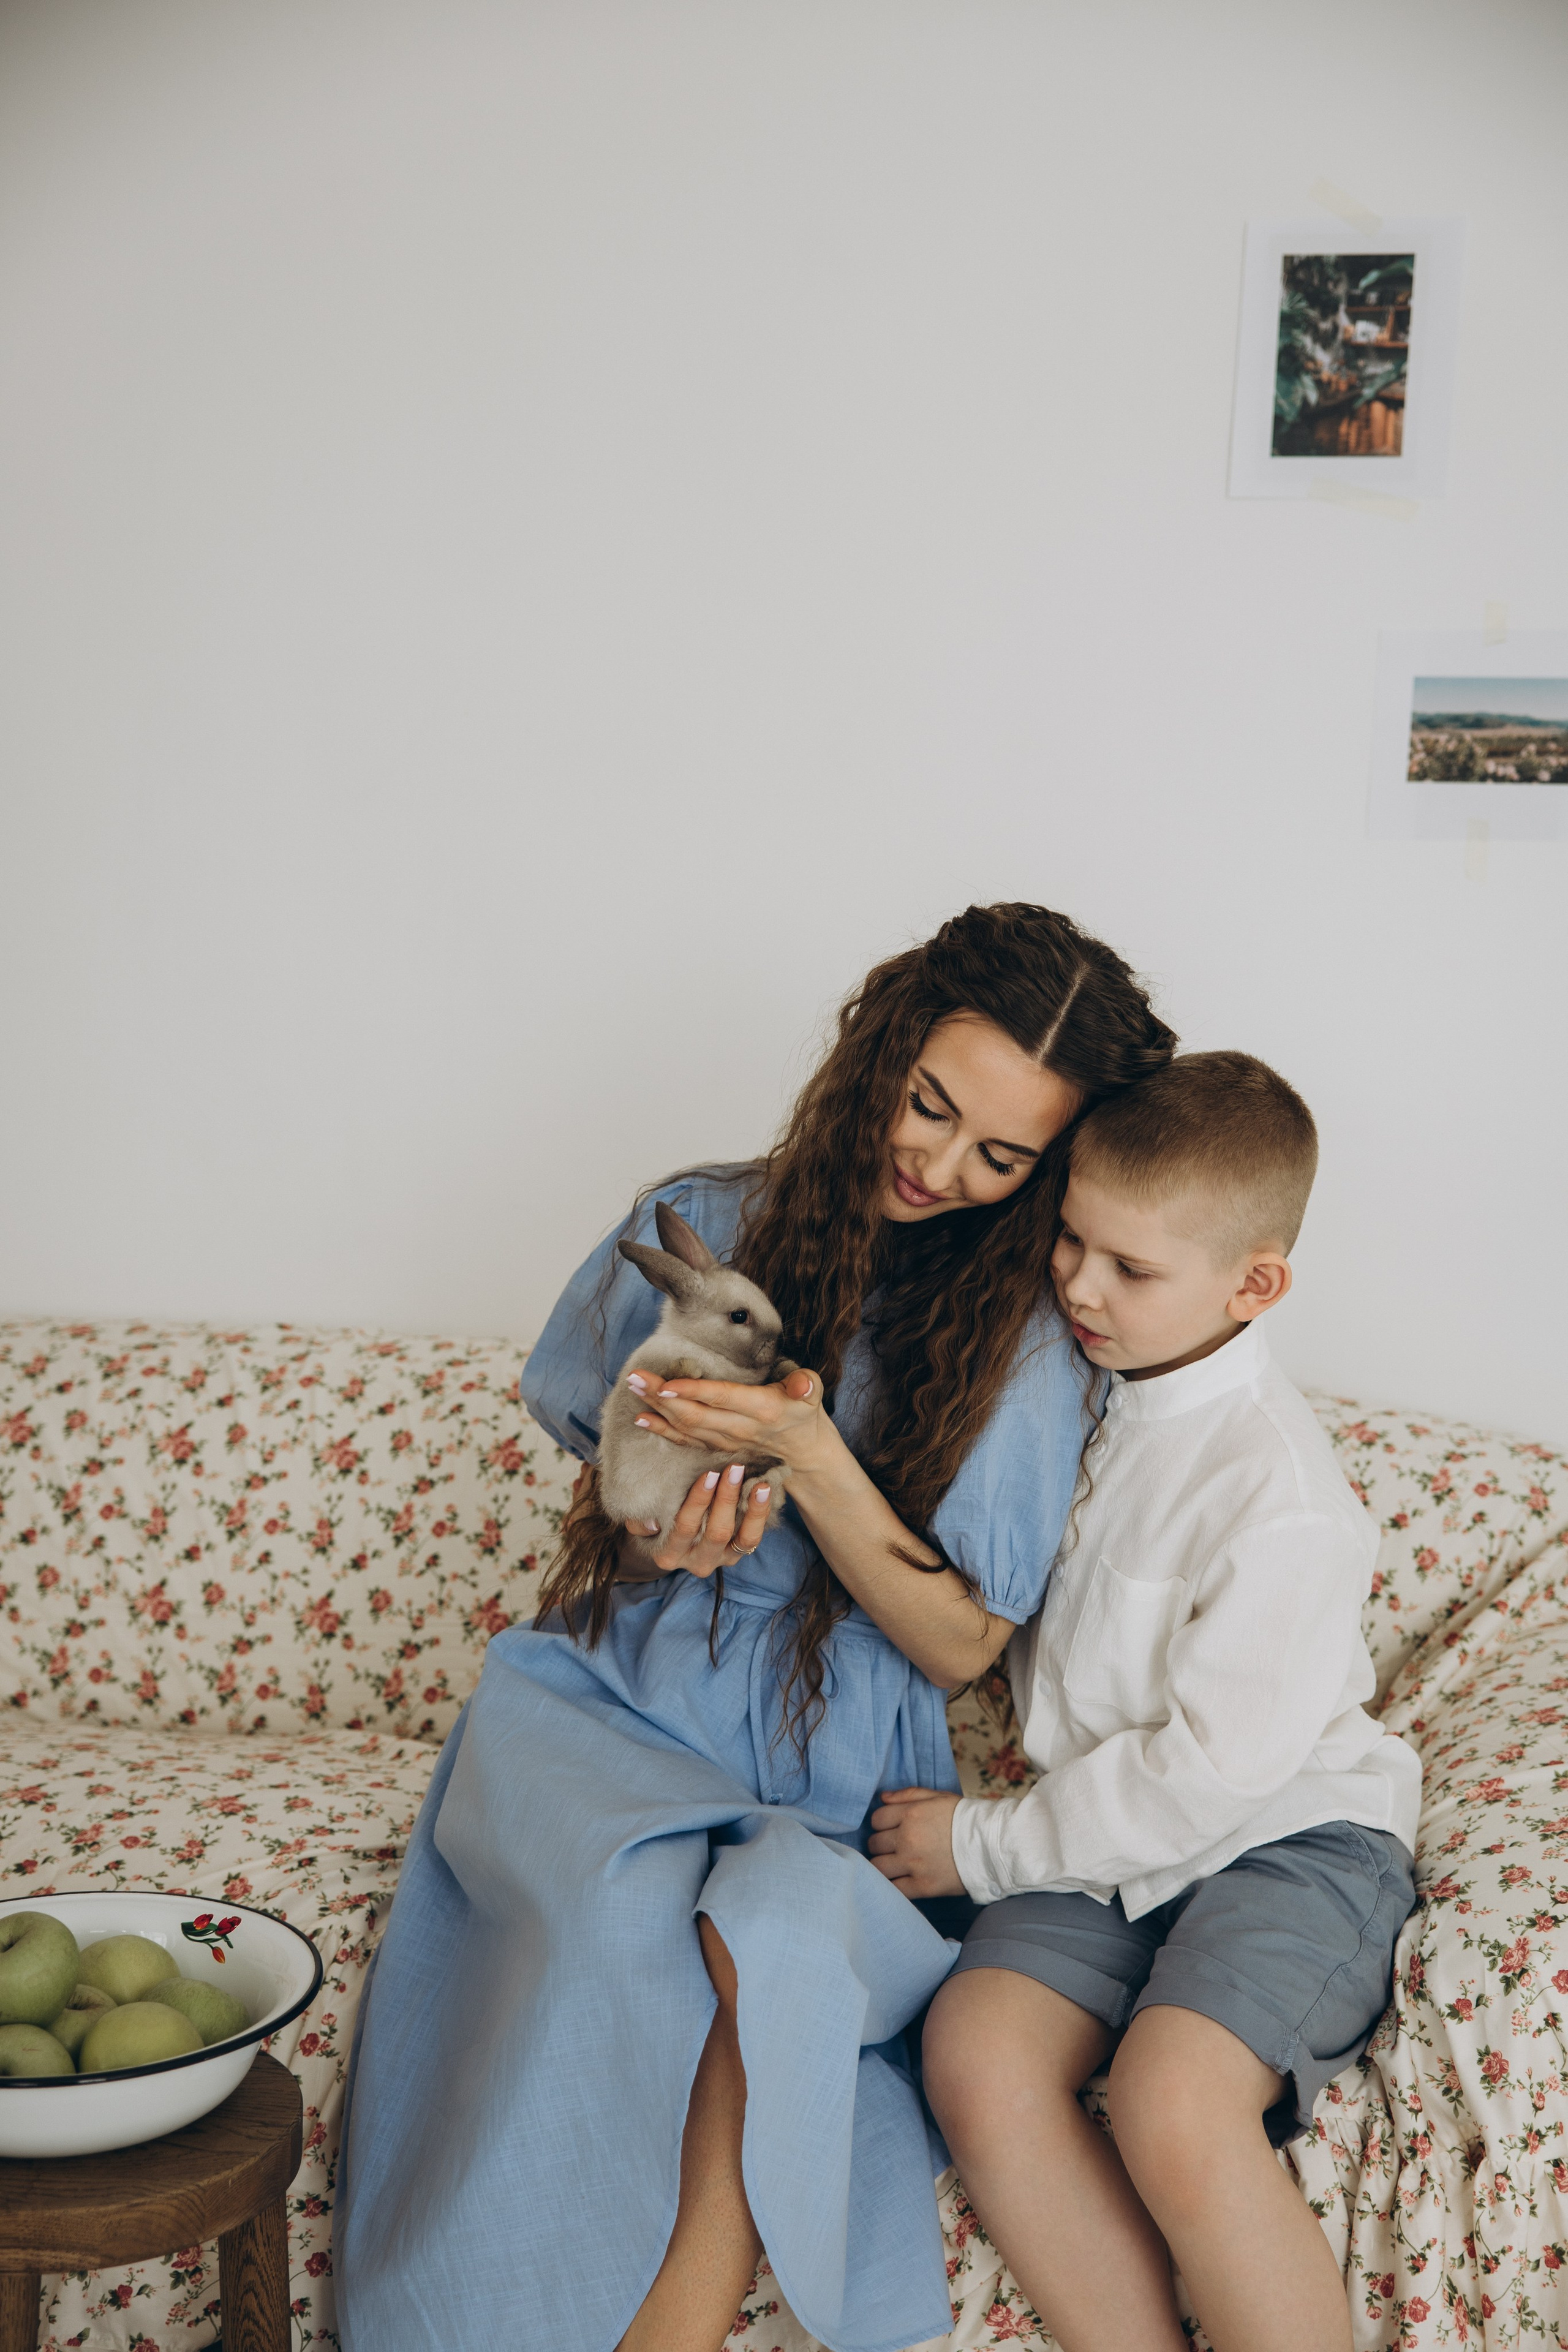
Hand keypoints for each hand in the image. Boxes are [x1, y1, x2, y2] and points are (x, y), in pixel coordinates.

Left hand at [623, 1365, 828, 1474]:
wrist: (803, 1451)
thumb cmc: (804, 1410)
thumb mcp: (812, 1393)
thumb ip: (806, 1385)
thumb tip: (804, 1385)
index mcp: (762, 1410)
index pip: (722, 1398)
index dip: (693, 1392)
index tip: (665, 1384)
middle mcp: (740, 1428)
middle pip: (695, 1414)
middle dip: (661, 1396)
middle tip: (635, 1377)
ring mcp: (725, 1441)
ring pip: (685, 1427)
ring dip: (656, 1408)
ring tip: (633, 1387)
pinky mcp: (716, 1448)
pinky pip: (685, 1441)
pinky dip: (661, 1430)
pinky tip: (641, 1418)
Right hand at [626, 1460, 775, 1579]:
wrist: (666, 1541)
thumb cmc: (654, 1522)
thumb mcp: (638, 1521)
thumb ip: (639, 1521)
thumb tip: (651, 1521)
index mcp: (669, 1554)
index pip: (685, 1527)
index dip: (698, 1500)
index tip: (709, 1473)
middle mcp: (696, 1562)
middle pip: (716, 1532)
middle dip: (727, 1499)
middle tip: (735, 1469)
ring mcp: (720, 1560)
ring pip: (742, 1539)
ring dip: (753, 1510)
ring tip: (760, 1483)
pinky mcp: (736, 1554)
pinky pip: (753, 1538)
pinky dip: (761, 1515)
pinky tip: (766, 1491)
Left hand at [868, 1787, 964, 1898]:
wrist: (990, 1845)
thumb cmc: (964, 1818)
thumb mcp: (938, 1797)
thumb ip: (908, 1794)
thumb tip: (882, 1798)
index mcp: (911, 1814)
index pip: (876, 1819)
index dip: (881, 1824)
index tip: (890, 1828)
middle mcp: (908, 1838)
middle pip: (875, 1844)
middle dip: (881, 1844)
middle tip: (893, 1847)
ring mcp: (914, 1864)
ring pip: (878, 1867)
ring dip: (882, 1865)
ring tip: (894, 1864)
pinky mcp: (923, 1886)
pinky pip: (894, 1889)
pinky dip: (892, 1886)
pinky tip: (899, 1880)